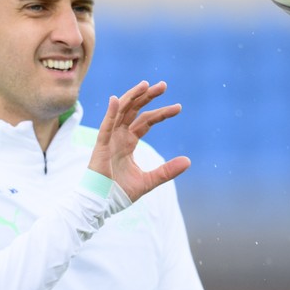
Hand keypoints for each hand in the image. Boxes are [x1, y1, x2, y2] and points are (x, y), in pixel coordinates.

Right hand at [89, 81, 190, 201]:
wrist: (101, 204)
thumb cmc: (119, 192)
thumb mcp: (149, 180)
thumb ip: (167, 171)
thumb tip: (188, 161)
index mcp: (128, 142)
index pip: (146, 121)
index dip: (161, 113)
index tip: (178, 107)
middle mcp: (119, 136)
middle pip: (134, 110)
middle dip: (148, 97)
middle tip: (164, 85)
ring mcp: (109, 139)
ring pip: (121, 112)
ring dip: (132, 97)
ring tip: (145, 84)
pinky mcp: (100, 146)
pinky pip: (105, 126)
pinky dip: (110, 112)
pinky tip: (116, 99)